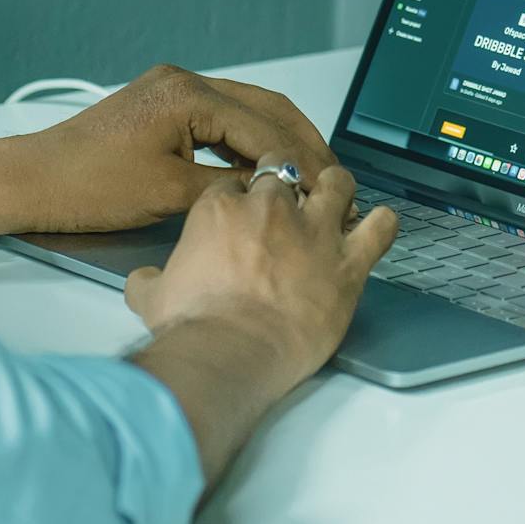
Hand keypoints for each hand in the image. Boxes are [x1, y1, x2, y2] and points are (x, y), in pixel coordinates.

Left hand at [8, 65, 337, 234]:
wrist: (36, 181)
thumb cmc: (88, 185)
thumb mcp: (170, 193)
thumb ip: (229, 188)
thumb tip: (272, 193)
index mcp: (188, 95)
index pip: (265, 126)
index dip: (301, 161)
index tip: (327, 189)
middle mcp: (184, 83)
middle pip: (265, 108)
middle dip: (301, 143)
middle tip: (331, 178)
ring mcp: (173, 93)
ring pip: (246, 113)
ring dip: (277, 144)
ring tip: (304, 179)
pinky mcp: (163, 110)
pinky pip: (221, 122)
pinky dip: (247, 145)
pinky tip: (263, 173)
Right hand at [127, 165, 397, 383]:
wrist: (231, 351)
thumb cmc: (194, 324)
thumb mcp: (153, 297)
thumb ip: (150, 280)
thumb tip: (142, 281)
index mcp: (223, 208)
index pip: (238, 182)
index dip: (244, 197)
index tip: (246, 213)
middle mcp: (272, 207)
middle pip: (287, 172)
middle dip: (288, 181)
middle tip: (289, 204)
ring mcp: (315, 231)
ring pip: (337, 184)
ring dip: (336, 188)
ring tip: (336, 200)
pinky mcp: (347, 262)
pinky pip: (379, 229)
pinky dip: (382, 224)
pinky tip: (378, 226)